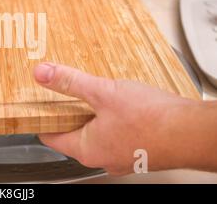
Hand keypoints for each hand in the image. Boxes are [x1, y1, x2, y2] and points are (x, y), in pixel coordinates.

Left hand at [33, 62, 201, 175]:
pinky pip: (115, 134)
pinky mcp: (137, 150)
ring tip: (93, 95)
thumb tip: (42, 74)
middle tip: (65, 92)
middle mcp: (102, 158)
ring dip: (92, 115)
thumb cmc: (152, 119)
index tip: (38, 104)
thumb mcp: (103, 92)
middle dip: (68, 113)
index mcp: (86, 149)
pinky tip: (119, 105)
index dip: (42, 118)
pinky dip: (111, 120)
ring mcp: (121, 156)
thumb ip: (70, 82)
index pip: (50, 136)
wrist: (192, 132)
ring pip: (96, 134)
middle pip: (72, 134)